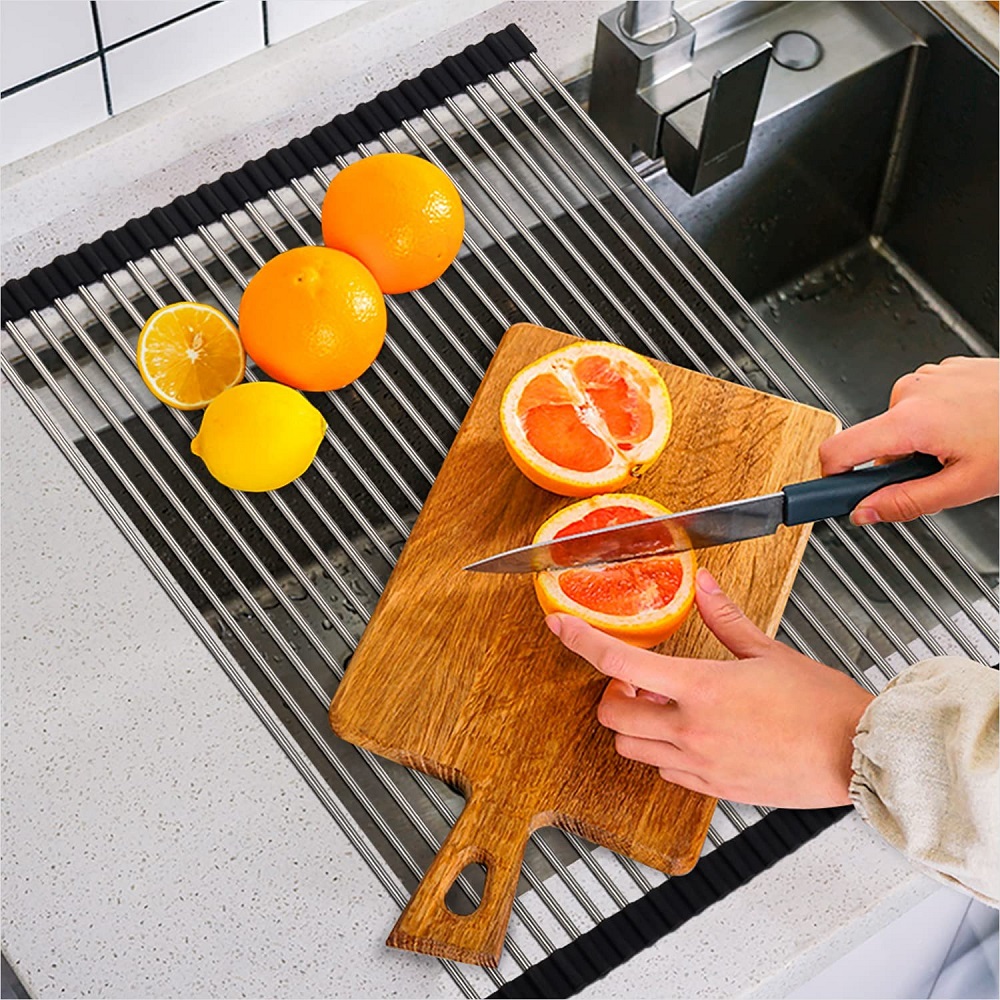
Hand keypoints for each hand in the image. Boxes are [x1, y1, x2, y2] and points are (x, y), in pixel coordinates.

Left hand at [547, 569, 873, 807]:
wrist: (859, 755)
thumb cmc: (823, 706)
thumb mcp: (768, 651)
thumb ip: (726, 619)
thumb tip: (706, 587)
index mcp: (701, 689)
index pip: (618, 664)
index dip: (579, 641)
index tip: (560, 626)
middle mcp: (691, 730)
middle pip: (612, 716)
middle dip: (613, 695)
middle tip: (636, 682)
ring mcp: (699, 765)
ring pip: (630, 750)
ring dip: (633, 726)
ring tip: (663, 707)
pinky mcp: (714, 789)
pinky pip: (664, 773)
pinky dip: (661, 753)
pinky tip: (689, 735)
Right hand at [819, 356, 998, 524]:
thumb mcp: (965, 486)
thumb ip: (906, 502)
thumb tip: (865, 512)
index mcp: (910, 421)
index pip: (838, 451)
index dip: (830, 477)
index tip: (831, 492)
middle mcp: (912, 391)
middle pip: (875, 439)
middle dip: (897, 462)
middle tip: (937, 473)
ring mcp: (928, 376)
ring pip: (899, 422)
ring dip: (919, 441)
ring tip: (962, 446)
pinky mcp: (944, 370)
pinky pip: (921, 403)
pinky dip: (936, 421)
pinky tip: (969, 427)